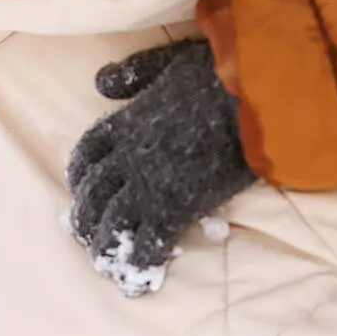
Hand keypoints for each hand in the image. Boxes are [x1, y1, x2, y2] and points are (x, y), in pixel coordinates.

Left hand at [66, 39, 255, 295]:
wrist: (257, 96)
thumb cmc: (222, 71)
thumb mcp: (169, 59)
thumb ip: (135, 72)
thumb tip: (100, 83)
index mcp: (128, 120)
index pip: (89, 152)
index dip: (81, 173)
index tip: (80, 186)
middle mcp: (130, 155)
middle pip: (94, 193)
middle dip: (86, 215)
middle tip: (85, 233)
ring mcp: (150, 183)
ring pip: (114, 222)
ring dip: (106, 244)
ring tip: (105, 261)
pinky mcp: (177, 206)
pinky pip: (150, 242)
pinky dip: (141, 261)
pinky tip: (138, 276)